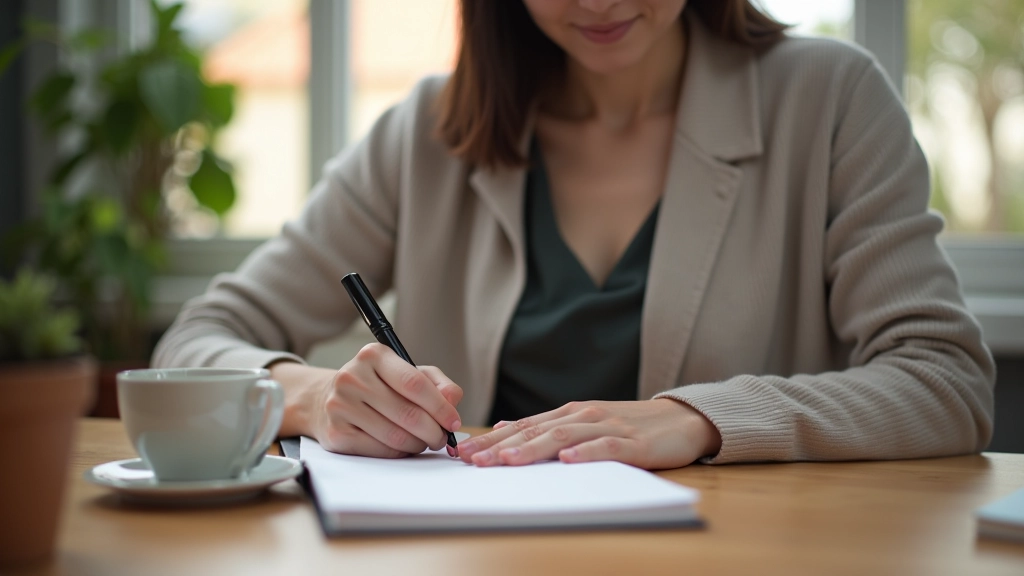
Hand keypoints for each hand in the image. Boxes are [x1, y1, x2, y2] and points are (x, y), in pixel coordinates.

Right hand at [287, 344, 462, 457]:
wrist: (325, 400)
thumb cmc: (377, 386)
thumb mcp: (407, 373)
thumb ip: (436, 382)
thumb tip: (452, 400)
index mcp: (373, 355)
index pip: (415, 383)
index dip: (440, 406)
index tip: (453, 421)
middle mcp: (352, 377)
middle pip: (408, 414)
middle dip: (433, 431)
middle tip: (442, 438)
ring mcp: (340, 406)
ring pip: (396, 436)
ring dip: (418, 444)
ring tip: (423, 441)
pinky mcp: (336, 433)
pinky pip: (380, 450)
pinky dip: (399, 452)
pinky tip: (402, 446)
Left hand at [457, 399, 720, 469]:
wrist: (680, 419)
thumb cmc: (629, 426)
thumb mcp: (584, 423)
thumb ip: (547, 426)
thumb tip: (504, 430)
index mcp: (569, 414)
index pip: (524, 427)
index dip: (492, 440)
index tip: (463, 453)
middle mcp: (583, 416)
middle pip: (536, 430)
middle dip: (501, 446)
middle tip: (473, 460)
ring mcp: (608, 427)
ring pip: (564, 437)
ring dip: (534, 448)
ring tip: (507, 460)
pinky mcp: (632, 443)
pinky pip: (606, 448)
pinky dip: (586, 453)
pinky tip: (567, 460)